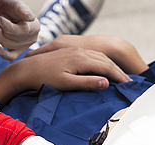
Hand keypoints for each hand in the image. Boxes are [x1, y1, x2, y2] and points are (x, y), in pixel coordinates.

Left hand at [0, 0, 39, 60]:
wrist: (3, 11)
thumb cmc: (11, 7)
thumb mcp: (17, 5)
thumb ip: (23, 11)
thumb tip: (31, 17)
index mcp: (35, 26)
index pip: (23, 31)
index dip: (8, 25)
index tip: (0, 17)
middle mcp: (31, 38)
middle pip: (14, 37)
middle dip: (1, 27)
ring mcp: (23, 46)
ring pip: (7, 44)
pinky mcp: (16, 51)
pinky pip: (10, 56)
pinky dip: (2, 53)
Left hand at [27, 35, 149, 74]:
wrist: (27, 69)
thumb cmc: (44, 78)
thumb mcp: (67, 84)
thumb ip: (87, 83)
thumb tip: (105, 83)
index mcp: (80, 59)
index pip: (106, 67)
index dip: (118, 76)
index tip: (127, 85)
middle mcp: (80, 52)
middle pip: (105, 60)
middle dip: (118, 71)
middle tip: (128, 82)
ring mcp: (75, 50)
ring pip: (99, 56)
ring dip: (111, 65)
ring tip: (119, 76)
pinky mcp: (71, 51)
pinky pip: (92, 55)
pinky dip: (101, 61)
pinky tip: (103, 68)